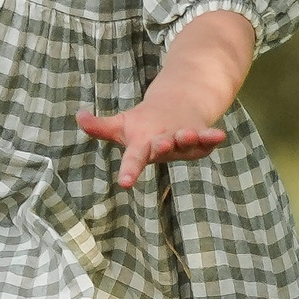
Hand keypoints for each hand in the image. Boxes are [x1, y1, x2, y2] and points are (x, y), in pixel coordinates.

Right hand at [77, 103, 228, 190]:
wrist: (175, 114)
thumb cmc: (145, 126)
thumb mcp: (121, 125)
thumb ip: (100, 126)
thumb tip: (78, 117)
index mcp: (143, 147)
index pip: (134, 160)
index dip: (129, 171)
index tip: (124, 183)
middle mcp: (163, 148)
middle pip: (161, 149)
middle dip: (162, 147)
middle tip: (161, 144)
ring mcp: (183, 144)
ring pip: (185, 142)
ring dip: (186, 138)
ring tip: (186, 133)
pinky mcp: (201, 139)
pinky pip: (207, 138)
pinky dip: (212, 137)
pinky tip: (220, 135)